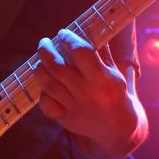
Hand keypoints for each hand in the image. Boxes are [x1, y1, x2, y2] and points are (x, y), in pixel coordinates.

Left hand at [34, 28, 138, 155]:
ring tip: (41, 60)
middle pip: (57, 66)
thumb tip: (89, 29)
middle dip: (46, 50)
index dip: (68, 38)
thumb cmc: (117, 95)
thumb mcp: (116, 73)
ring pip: (47, 83)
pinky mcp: (66, 119)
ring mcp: (75, 107)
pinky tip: (46, 85)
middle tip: (44, 42)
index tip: (63, 33)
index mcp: (103, 78)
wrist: (119, 130)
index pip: (80, 51)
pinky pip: (46, 104)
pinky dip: (43, 93)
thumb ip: (102, 53)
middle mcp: (88, 92)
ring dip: (39, 68)